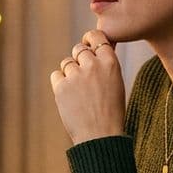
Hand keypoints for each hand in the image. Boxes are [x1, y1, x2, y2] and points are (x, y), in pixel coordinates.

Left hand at [49, 30, 124, 144]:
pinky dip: (60, 83)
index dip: (90, 39)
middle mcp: (93, 65)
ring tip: (79, 92)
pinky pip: (56, 75)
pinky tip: (69, 96)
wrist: (101, 136)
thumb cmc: (111, 112)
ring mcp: (76, 75)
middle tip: (83, 76)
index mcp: (111, 63)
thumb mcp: (116, 84)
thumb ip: (104, 66)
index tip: (87, 45)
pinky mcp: (61, 86)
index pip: (96, 36)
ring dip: (70, 73)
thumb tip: (90, 49)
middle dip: (79, 58)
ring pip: (66, 63)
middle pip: (79, 49)